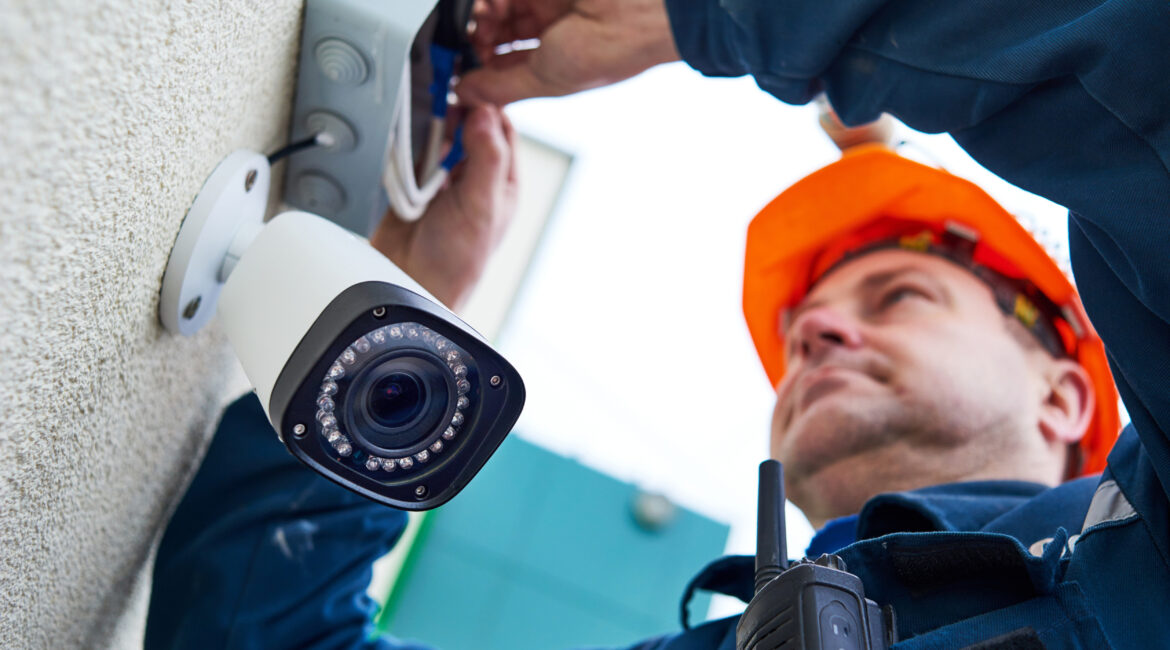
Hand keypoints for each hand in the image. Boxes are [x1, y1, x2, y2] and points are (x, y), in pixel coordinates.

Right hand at [370, 104, 516, 310]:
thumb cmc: (455, 260)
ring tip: (426, 118)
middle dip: (457, 109)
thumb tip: (487, 113)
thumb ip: (486, 158)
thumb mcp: (480, 205)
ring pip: (442, 135)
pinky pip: (414, 150)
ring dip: (432, 126)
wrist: (410, 284)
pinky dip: (411, 141)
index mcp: (502, 181)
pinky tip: (409, 140)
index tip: (470, 86)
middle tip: (442, 97)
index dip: (488, 103)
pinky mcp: (416, 182)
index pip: (502, 128)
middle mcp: (476, 177)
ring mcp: (445, 179)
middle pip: (470, 126)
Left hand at [456, 0, 679, 105]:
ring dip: (484, 15)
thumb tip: (465, 96)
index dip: (482, 69)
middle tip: (474, 43)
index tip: (463, 73)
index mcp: (554, 62)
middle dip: (480, 39)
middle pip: (499, 33)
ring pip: (500, 8)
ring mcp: (548, 5)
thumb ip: (499, 87)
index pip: (506, 65)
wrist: (633, 14)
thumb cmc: (608, 51)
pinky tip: (491, 5)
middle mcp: (550, 32)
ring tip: (486, 19)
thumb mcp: (544, 80)